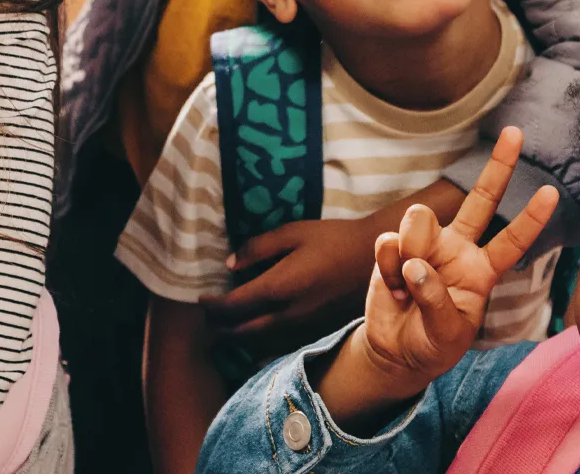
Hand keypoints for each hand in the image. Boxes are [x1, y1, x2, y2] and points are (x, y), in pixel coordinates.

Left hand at [199, 219, 372, 349]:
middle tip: (207, 321)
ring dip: (239, 340)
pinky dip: (263, 345)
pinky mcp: (318, 332)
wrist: (378, 260)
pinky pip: (283, 346)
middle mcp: (289, 314)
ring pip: (262, 343)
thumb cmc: (333, 239)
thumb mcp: (293, 232)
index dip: (213, 305)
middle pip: (243, 331)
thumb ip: (258, 248)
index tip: (201, 300)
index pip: (234, 306)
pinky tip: (257, 341)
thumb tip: (229, 264)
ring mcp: (305, 327)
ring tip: (226, 331)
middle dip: (220, 328)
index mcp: (280, 287)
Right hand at [360, 128, 558, 384]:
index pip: (512, 241)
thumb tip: (415, 263)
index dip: (531, 218)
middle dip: (499, 166)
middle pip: (480, 200)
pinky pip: (389, 244)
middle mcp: (457, 249)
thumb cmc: (432, 344)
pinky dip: (387, 269)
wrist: (394, 350)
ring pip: (419, 221)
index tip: (553, 192)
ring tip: (406, 285)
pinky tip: (391, 288)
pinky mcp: (392, 249)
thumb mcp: (446, 334)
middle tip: (515, 133)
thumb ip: (435, 299)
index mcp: (481, 271)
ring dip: (411, 252)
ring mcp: (424, 246)